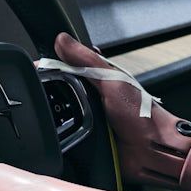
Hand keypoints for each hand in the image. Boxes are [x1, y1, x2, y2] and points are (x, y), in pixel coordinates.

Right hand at [53, 33, 190, 186]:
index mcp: (100, 78)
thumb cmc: (143, 114)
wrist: (152, 150)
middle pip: (60, 91)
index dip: (53, 66)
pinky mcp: (84, 139)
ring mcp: (87, 119)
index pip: (68, 66)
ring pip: (59, 114)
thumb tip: (63, 40)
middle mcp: (93, 98)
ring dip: (56, 117)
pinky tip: (59, 135)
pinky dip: (60, 135)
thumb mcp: (112, 80)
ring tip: (54, 117)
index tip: (37, 67)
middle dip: (51, 94)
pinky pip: (64, 136)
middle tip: (42, 94)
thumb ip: (87, 60)